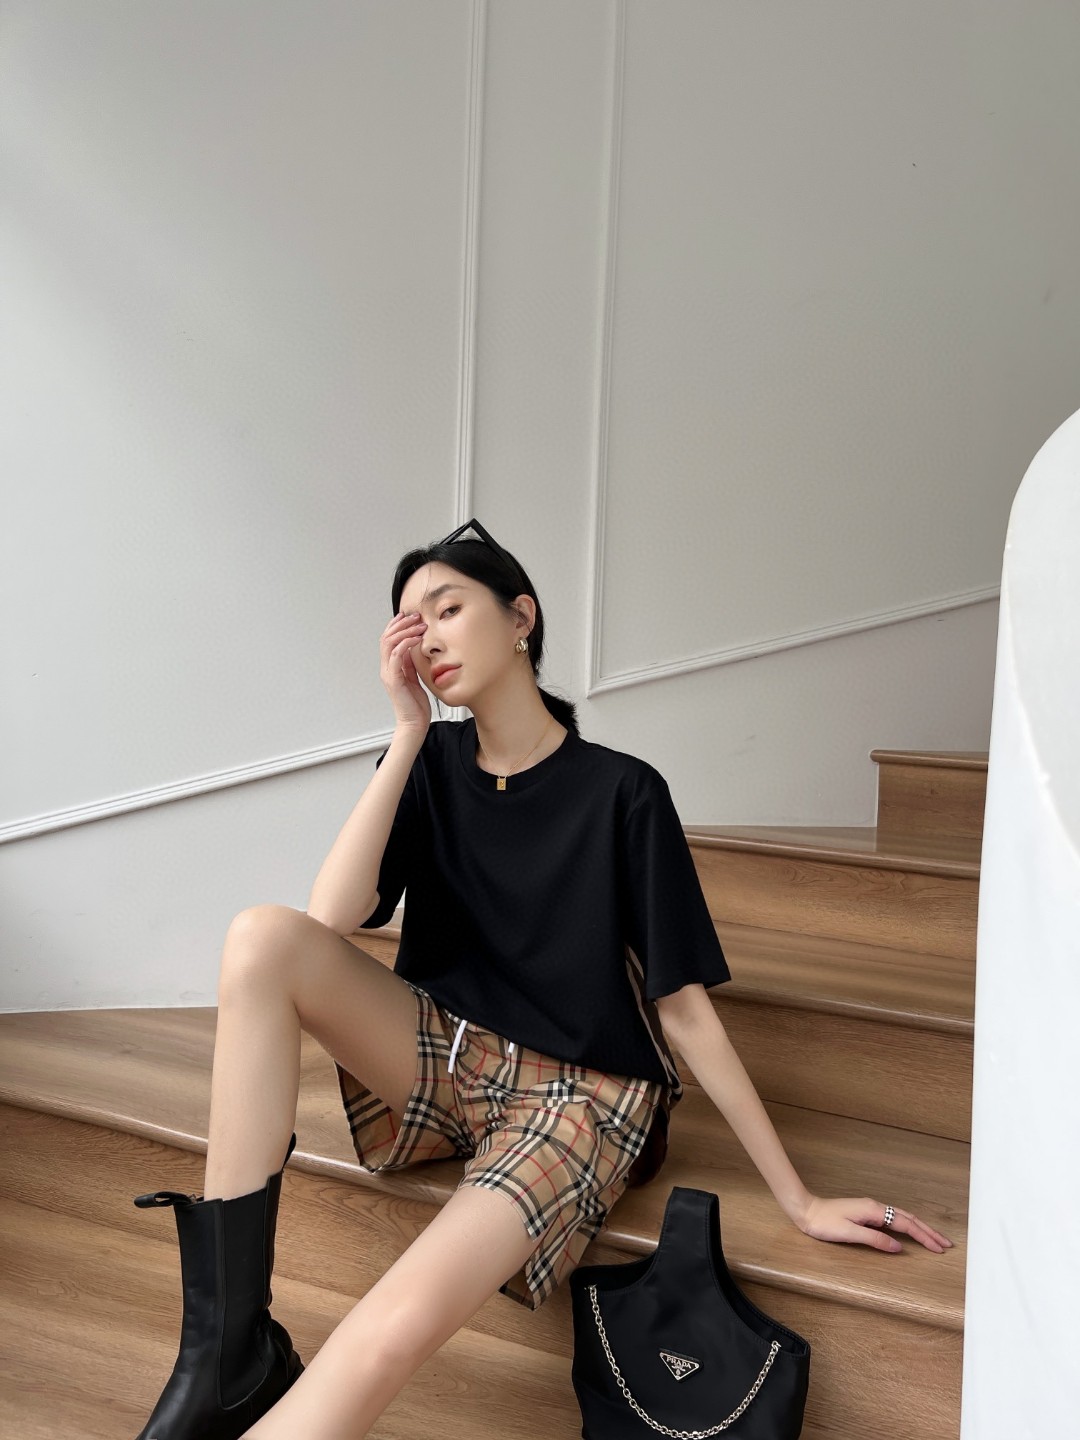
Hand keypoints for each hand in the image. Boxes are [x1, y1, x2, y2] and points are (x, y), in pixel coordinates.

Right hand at [379, 611, 430, 732]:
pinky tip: (417, 639)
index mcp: (390, 666)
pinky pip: (396, 656)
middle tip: (416, 616)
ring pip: (389, 643)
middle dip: (401, 623)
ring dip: (405, 630)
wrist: (415, 723)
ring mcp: (388, 673)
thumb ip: (410, 662)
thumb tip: (413, 646)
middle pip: (386, 637)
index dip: (397, 624)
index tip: (410, 615)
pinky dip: (406, 644)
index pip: (388, 639)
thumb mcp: (414, 676)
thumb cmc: (416, 704)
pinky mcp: (393, 679)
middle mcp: (386, 668)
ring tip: (419, 625)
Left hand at [797, 1195, 953, 1253]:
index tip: (939, 1248)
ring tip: (935, 1238)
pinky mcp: (867, 1212)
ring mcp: (872, 1208)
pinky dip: (908, 1225)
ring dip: (920, 1228)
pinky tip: (911, 1231)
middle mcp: (876, 1206)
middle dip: (928, 1231)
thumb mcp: (849, 1234)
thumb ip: (875, 1239)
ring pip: (903, 1217)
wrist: (807, 1210)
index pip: (906, 1224)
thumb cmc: (824, 1223)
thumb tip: (899, 1247)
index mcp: (874, 1210)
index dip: (924, 1237)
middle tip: (946, 1244)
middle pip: (909, 1218)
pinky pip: (894, 1218)